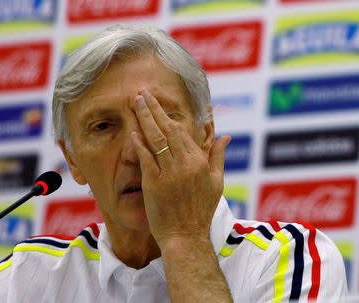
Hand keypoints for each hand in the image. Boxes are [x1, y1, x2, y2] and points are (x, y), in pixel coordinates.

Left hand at [131, 89, 230, 248]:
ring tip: (135, 103)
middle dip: (153, 109)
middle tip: (142, 93)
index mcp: (200, 162)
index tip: (159, 101)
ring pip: (156, 140)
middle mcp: (185, 164)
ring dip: (144, 119)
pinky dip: (139, 145)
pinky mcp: (154, 185)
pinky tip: (133, 131)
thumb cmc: (201, 211)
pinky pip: (146, 160)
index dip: (168, 114)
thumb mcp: (216, 183)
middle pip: (167, 130)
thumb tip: (225, 137)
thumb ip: (218, 157)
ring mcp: (169, 174)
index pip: (182, 131)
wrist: (186, 236)